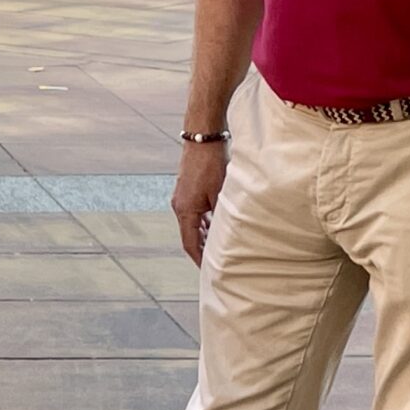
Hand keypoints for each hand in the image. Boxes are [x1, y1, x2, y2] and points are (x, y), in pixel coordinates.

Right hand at [173, 142, 229, 263]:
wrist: (202, 138)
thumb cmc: (211, 164)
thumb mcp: (221, 193)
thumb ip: (222, 215)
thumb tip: (229, 233)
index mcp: (185, 210)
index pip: (190, 243)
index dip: (199, 258)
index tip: (208, 270)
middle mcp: (179, 206)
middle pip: (189, 235)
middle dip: (201, 249)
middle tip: (215, 262)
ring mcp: (182, 197)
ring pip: (192, 224)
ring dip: (203, 235)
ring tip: (217, 246)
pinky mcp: (187, 190)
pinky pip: (194, 212)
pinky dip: (203, 222)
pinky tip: (216, 223)